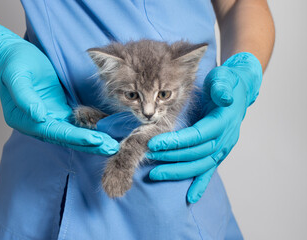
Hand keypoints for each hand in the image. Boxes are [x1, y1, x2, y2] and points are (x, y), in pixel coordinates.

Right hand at [0, 16, 118, 154]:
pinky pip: (76, 123)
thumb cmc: (14, 62)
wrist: (13, 53)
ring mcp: (50, 118)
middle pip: (68, 139)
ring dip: (93, 141)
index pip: (56, 132)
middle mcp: (38, 124)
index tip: (96, 140)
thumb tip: (39, 117)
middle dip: (91, 145)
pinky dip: (90, 129)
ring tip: (113, 145)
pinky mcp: (58, 110)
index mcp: (25, 121)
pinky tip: (105, 132)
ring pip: (74, 134)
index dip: (77, 137)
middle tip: (112, 148)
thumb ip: (25, 97)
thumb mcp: (17, 76)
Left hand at [147, 52, 262, 202]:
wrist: (238, 91)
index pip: (197, 135)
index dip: (175, 141)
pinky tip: (190, 197)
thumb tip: (224, 96)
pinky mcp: (219, 153)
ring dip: (178, 172)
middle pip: (196, 153)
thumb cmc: (225, 83)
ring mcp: (223, 148)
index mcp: (223, 120)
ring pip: (200, 165)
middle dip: (171, 156)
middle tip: (148, 155)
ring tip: (155, 174)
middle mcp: (225, 137)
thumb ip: (222, 86)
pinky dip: (200, 185)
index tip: (153, 143)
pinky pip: (209, 171)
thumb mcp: (224, 78)